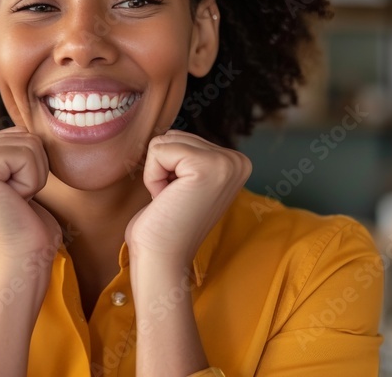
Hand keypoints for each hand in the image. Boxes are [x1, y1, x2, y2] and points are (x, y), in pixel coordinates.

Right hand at [0, 126, 61, 267]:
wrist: (21, 262)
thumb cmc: (24, 226)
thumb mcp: (12, 177)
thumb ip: (9, 150)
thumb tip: (26, 125)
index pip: (14, 133)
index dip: (27, 166)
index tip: (11, 196)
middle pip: (21, 134)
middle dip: (32, 169)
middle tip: (15, 201)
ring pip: (28, 142)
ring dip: (34, 176)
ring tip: (15, 202)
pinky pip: (28, 155)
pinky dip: (33, 181)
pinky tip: (15, 202)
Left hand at [124, 130, 251, 266]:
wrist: (162, 260)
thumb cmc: (164, 225)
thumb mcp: (184, 180)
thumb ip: (188, 156)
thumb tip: (169, 132)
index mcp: (236, 163)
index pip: (183, 138)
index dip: (169, 168)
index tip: (179, 197)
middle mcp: (238, 161)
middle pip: (174, 135)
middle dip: (162, 168)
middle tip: (174, 201)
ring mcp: (226, 163)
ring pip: (165, 140)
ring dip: (157, 172)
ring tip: (172, 200)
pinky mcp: (206, 167)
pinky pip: (158, 150)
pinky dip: (152, 177)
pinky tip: (166, 199)